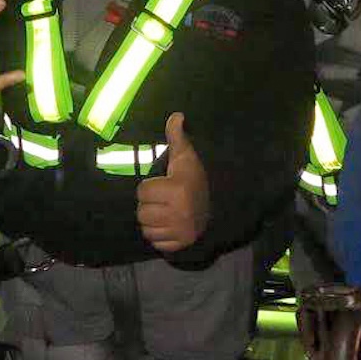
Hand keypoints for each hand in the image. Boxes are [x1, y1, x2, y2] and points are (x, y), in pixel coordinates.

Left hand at [136, 113, 209, 253]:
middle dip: (149, 206)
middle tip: (163, 200)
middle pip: (141, 213)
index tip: (163, 185)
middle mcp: (178, 213)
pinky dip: (159, 235)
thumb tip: (176, 115)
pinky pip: (155, 242)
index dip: (150, 187)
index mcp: (176, 190)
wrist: (219, 207)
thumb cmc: (195, 179)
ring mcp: (179, 231)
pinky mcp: (179, 244)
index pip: (142, 192)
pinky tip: (168, 225)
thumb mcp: (186, 157)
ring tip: (164, 212)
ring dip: (152, 221)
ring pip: (146, 229)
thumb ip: (177, 137)